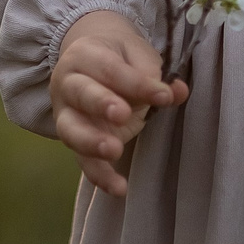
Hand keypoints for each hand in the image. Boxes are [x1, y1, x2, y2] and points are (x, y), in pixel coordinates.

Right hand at [50, 9, 185, 197]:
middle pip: (80, 93)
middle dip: (101, 104)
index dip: (137, 83)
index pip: (110, 69)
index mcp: (85, 55)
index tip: (164, 96)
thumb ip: (154, 73)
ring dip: (91, 142)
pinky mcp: (75, 141)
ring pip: (70, 129)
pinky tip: (119, 188)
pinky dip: (99, 175)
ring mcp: (67, 114)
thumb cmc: (118, 57)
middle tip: (123, 115)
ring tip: (114, 151)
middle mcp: (68, 83)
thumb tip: (177, 91)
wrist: (91, 59)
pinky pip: (82, 160)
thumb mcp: (136, 55)